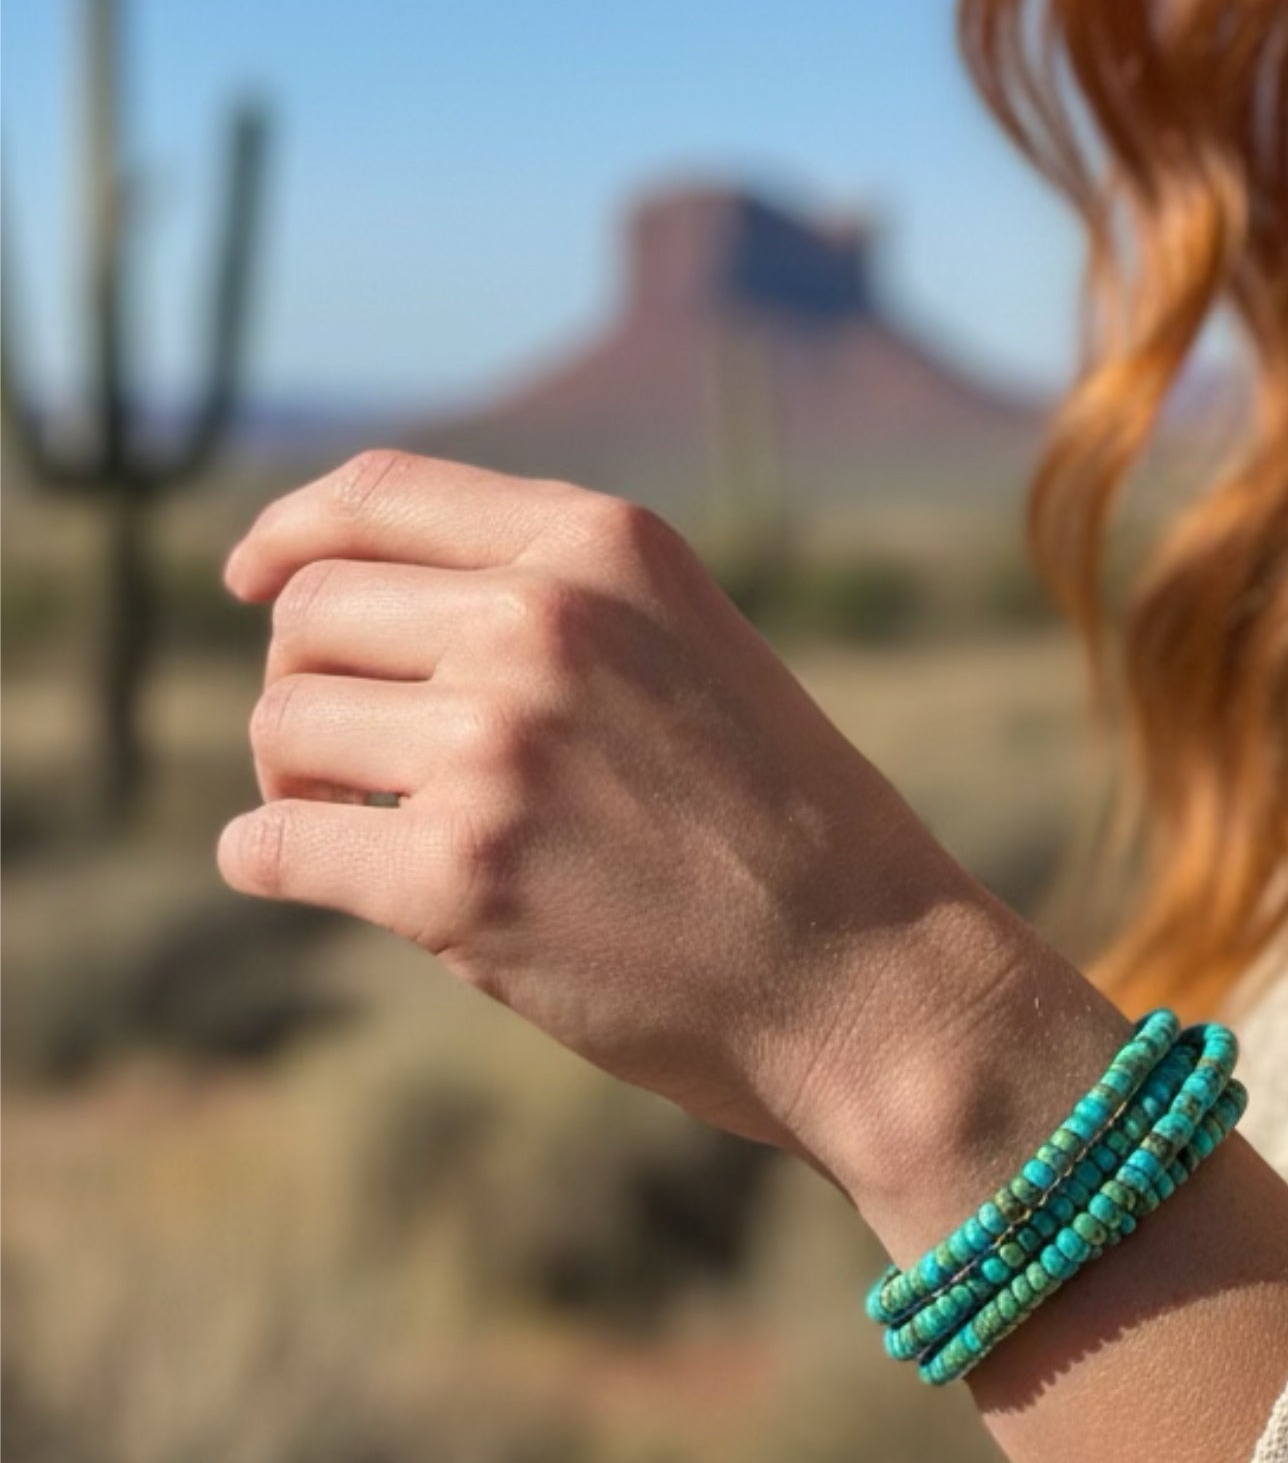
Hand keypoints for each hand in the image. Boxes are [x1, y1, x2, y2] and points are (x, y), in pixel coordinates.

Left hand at [216, 447, 1047, 1164]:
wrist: (863, 969)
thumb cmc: (778, 819)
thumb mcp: (688, 646)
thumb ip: (552, 602)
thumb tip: (341, 610)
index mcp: (606, 544)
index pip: (380, 493)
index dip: (289, 531)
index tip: (249, 575)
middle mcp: (543, 618)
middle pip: (310, 613)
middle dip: (306, 680)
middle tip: (343, 752)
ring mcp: (497, 742)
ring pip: (281, 723)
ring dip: (294, 774)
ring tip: (363, 818)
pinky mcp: (457, 875)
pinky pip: (274, 844)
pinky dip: (271, 857)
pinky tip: (313, 872)